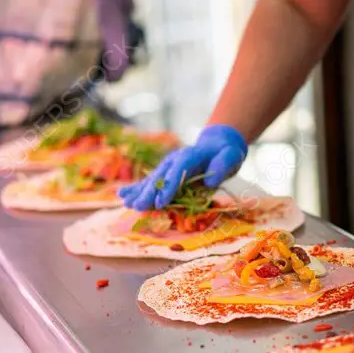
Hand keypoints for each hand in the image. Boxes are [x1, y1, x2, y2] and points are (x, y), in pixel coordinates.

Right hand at [119, 124, 247, 209]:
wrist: (217, 146)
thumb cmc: (225, 153)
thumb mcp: (230, 157)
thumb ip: (222, 167)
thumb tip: (209, 182)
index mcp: (190, 156)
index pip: (178, 171)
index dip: (168, 187)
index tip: (161, 203)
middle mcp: (175, 160)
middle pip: (160, 177)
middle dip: (148, 193)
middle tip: (137, 206)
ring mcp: (168, 166)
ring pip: (152, 181)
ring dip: (139, 192)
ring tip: (125, 202)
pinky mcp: (166, 174)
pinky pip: (151, 183)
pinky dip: (138, 190)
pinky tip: (123, 196)